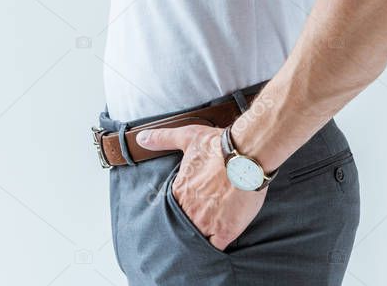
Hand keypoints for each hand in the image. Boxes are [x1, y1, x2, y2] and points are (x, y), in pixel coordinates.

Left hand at [135, 123, 267, 250]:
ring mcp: (206, 223)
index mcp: (179, 191)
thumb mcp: (187, 137)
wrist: (245, 155)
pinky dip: (214, 248)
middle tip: (197, 219)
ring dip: (199, 237)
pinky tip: (216, 243)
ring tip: (206, 233)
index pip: (171, 209)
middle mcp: (189, 209)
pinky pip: (215, 248)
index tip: (187, 206)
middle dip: (187, 224)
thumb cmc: (217, 145)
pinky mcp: (224, 231)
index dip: (179, 208)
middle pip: (182, 225)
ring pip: (196, 238)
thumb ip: (162, 138)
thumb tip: (141, 138)